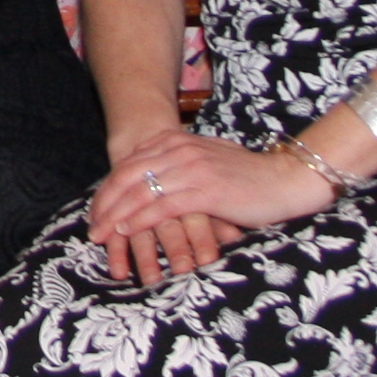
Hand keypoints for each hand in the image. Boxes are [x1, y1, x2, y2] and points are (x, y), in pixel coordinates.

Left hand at [79, 128, 324, 283]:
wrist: (285, 180)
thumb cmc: (248, 178)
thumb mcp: (207, 163)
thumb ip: (179, 166)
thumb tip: (152, 184)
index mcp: (177, 142)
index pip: (130, 164)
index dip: (109, 189)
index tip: (96, 210)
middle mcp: (180, 150)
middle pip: (127, 176)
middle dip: (105, 203)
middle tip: (91, 227)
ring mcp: (191, 169)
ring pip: (140, 192)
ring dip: (115, 215)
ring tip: (100, 234)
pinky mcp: (205, 190)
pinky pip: (161, 206)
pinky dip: (139, 219)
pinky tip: (125, 230)